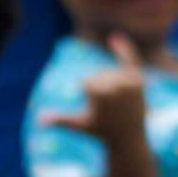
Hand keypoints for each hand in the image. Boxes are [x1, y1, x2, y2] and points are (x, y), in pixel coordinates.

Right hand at [44, 35, 148, 149]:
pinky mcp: (139, 80)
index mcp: (101, 95)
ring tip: (117, 103)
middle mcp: (117, 86)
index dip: (87, 95)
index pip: (86, 81)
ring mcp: (130, 82)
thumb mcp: (79, 125)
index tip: (97, 109)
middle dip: (98, 89)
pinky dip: (123, 49)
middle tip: (109, 109)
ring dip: (107, 83)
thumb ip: (59, 120)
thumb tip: (39, 120)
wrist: (129, 138)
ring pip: (108, 72)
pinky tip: (114, 38)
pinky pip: (129, 60)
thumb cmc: (101, 132)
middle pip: (98, 75)